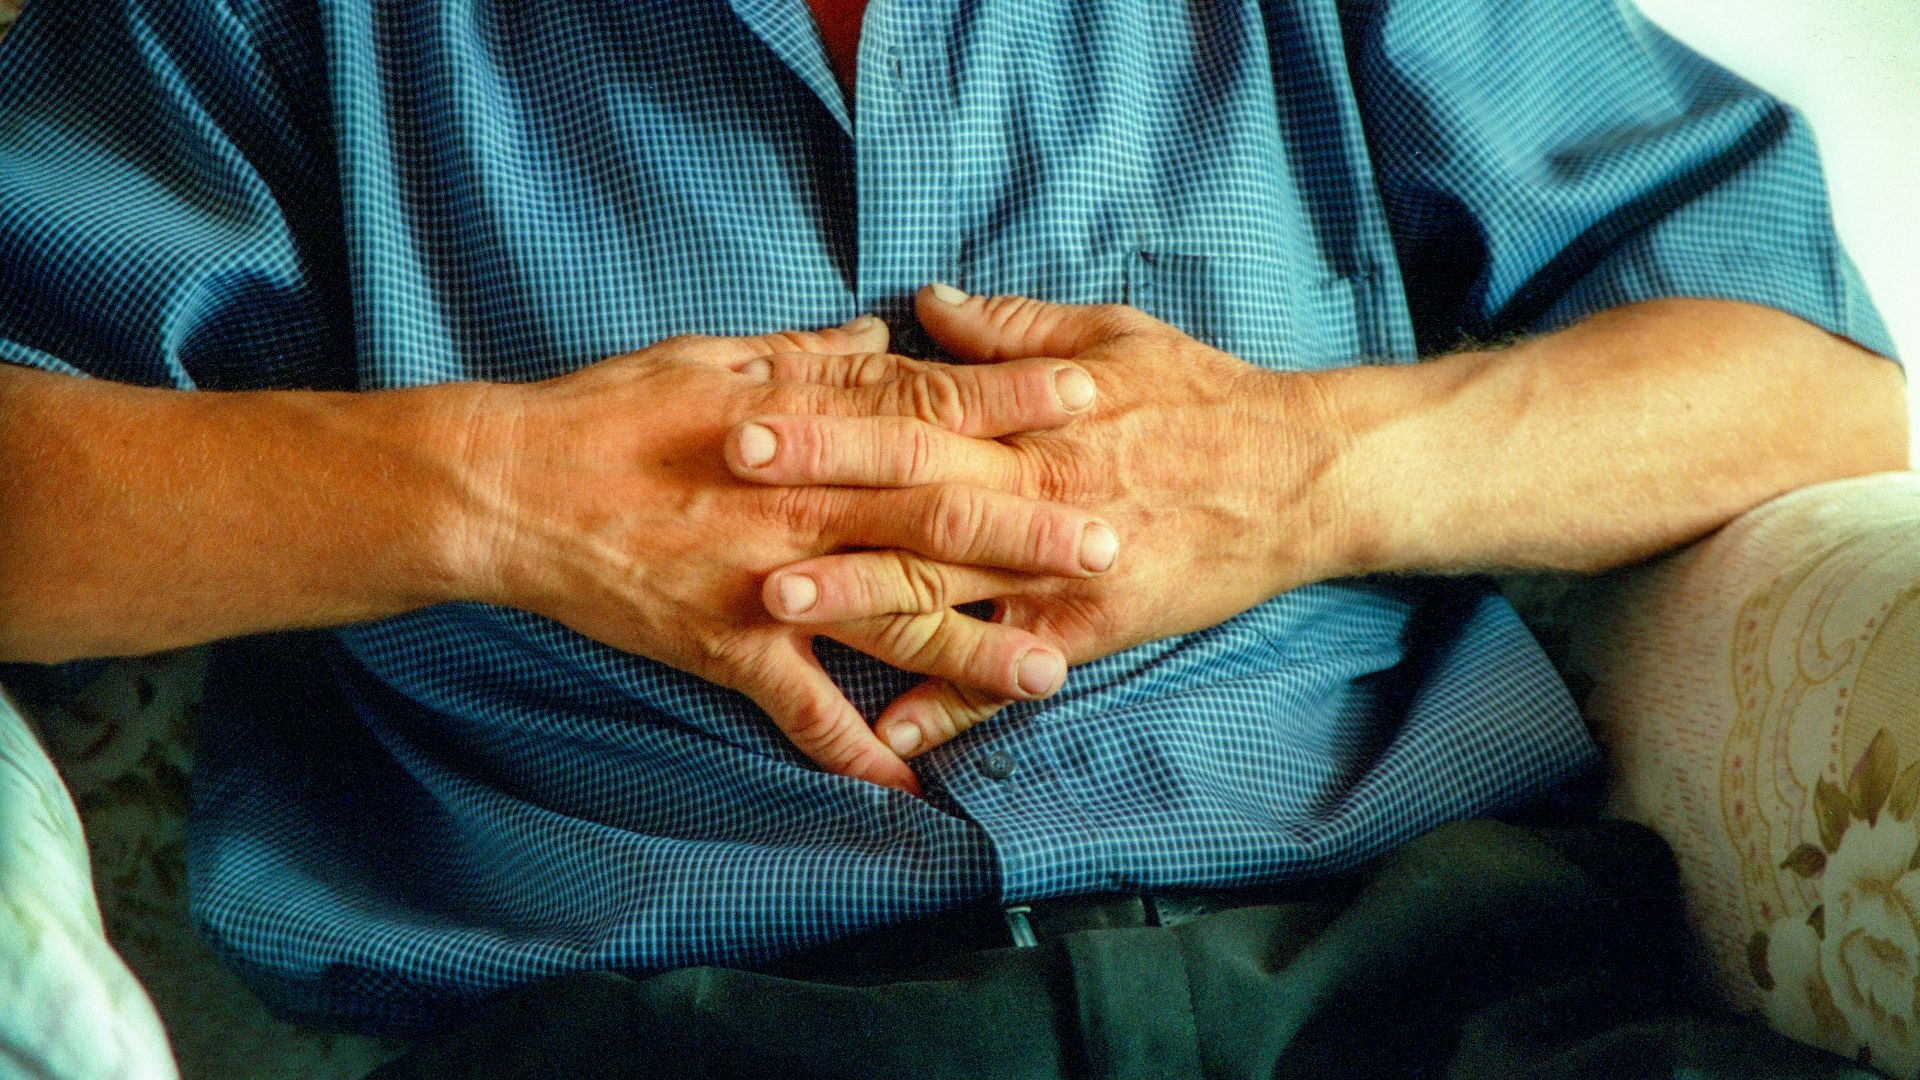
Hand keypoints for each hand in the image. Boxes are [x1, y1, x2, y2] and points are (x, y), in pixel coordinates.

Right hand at [446, 317, 1112, 791]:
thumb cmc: (610, 412)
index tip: (1087, 395)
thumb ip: (810, 355)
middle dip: (1028, 533)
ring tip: (1051, 672)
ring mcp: (766, 580)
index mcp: (803, 424)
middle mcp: (799, 503)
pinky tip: (909, 783)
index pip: (928, 405)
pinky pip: (800, 709)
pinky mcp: (726, 645)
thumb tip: (887, 336)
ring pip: (890, 620)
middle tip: (1112, 545)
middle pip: (935, 518)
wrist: (509, 489)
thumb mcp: (712, 357)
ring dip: (972, 650)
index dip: (1010, 399)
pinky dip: (852, 749)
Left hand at [733, 289, 1352, 756]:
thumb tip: (925, 305)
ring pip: (946, 586)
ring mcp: (1061, 567)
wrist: (1305, 475)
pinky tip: (890, 734)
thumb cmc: (1205, 396)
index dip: (826, 411)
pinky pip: (1012, 671)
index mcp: (1031, 418)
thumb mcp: (1114, 337)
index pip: (909, 409)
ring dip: (857, 598)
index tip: (748, 407)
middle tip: (724, 490)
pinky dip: (952, 703)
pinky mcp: (1094, 625)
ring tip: (774, 609)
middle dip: (816, 493)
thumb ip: (1012, 331)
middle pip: (908, 492)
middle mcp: (1035, 491)